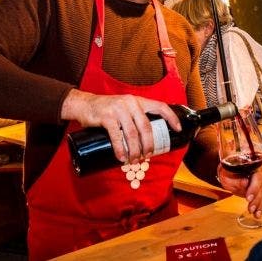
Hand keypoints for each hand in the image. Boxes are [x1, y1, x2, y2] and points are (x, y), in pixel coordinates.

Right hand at [61, 89, 180, 163]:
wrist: (83, 104)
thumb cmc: (106, 110)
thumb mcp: (123, 109)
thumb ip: (134, 118)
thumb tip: (146, 138)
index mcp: (137, 101)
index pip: (160, 106)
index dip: (171, 117)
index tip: (178, 129)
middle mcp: (130, 103)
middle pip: (146, 127)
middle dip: (149, 144)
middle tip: (147, 155)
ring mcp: (118, 109)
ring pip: (132, 134)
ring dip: (135, 150)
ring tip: (135, 160)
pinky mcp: (106, 117)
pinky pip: (117, 136)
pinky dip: (121, 149)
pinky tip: (122, 157)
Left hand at [216, 164, 261, 218]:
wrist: (229, 169)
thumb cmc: (227, 170)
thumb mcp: (227, 173)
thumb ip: (236, 178)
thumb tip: (245, 183)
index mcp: (254, 164)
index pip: (257, 177)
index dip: (254, 189)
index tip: (248, 198)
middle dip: (256, 200)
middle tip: (250, 209)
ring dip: (261, 205)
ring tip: (256, 215)